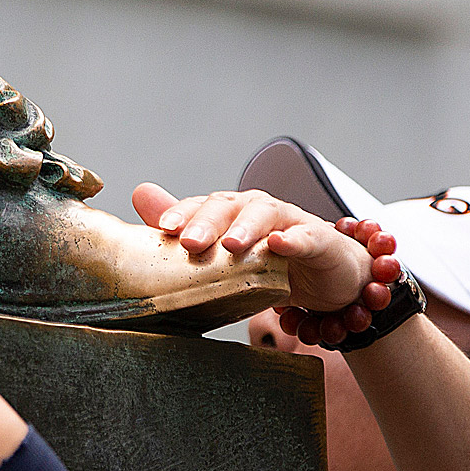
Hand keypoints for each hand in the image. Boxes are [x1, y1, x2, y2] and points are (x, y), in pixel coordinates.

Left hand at [132, 183, 404, 347]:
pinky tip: (279, 245)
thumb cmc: (272, 262)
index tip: (163, 230)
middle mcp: (257, 210)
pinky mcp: (320, 241)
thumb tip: (140, 194)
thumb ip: (186, 224)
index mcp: (231, 212)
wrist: (329, 276)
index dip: (182, 214)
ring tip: (232, 245)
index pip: (201, 207)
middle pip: (229, 207)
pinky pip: (306, 237)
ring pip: (265, 216)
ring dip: (246, 228)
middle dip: (207, 222)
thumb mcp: (225, 251)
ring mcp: (290, 222)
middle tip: (190, 242)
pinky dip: (293, 240)